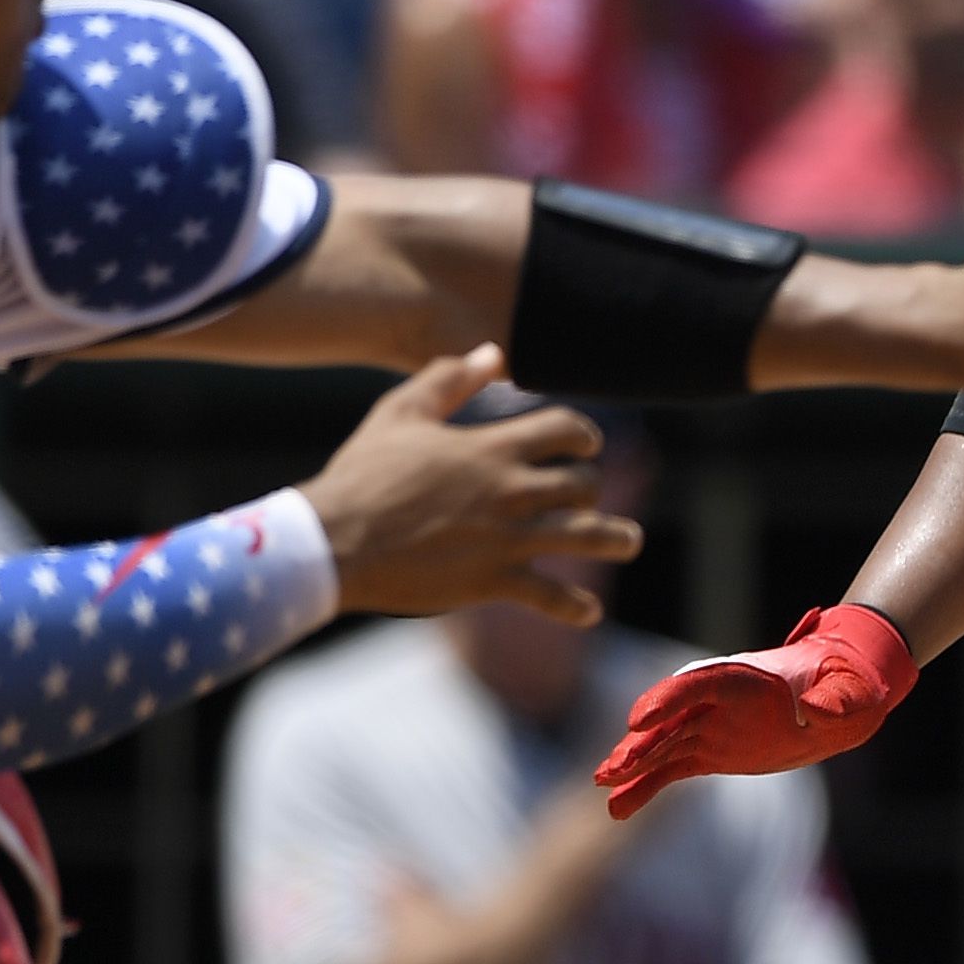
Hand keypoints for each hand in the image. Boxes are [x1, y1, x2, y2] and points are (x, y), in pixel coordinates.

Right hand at [300, 346, 642, 618]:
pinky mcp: (493, 580)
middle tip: (583, 492)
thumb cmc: (363, 475)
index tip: (584, 443)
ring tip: (628, 539)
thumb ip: (448, 379)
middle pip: (582, 482)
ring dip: (615, 537)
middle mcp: (510, 491)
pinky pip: (549, 596)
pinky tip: (590, 611)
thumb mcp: (401, 414)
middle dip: (589, 485)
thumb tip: (492, 353)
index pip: (564, 429)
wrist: (335, 541)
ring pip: (586, 535)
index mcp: (491, 449)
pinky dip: (574, 605)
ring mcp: (507, 538)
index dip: (582, 433)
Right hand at [592, 601, 914, 819]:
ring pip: (662, 746)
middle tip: (612, 768)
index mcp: (743, 677)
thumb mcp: (852, 691)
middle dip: (641, 742)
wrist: (842, 699)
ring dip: (633, 766)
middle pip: (670, 719)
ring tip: (605, 785)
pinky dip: (645, 787)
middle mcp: (716, 700)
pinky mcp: (709, 751)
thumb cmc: (848, 684)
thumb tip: (813, 712)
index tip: (637, 719)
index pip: (697, 684)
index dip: (667, 700)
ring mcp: (708, 726)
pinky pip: (671, 770)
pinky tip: (617, 810)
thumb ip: (836, 699)